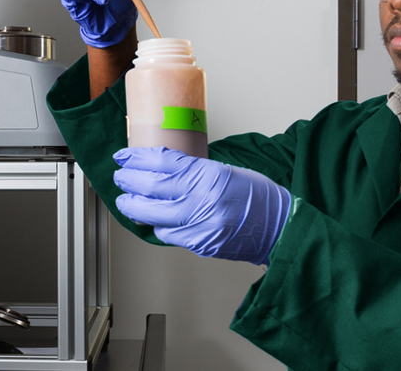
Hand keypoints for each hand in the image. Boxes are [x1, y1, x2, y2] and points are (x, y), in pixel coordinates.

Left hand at [113, 147, 291, 265]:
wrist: (280, 228)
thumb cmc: (258, 197)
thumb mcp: (224, 171)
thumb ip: (192, 171)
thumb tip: (161, 168)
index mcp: (208, 175)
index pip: (162, 163)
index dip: (137, 159)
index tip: (123, 157)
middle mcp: (201, 200)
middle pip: (150, 188)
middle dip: (128, 181)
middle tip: (121, 177)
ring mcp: (199, 225)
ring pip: (153, 216)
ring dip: (134, 207)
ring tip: (127, 200)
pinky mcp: (199, 243)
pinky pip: (168, 234)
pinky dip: (156, 225)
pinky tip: (152, 218)